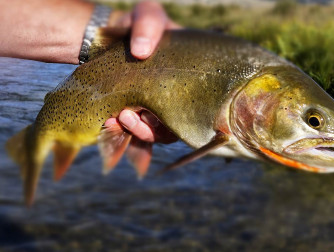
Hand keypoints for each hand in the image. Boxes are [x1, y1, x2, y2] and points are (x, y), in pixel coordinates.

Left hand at [106, 1, 179, 142]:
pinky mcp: (135, 110)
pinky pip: (132, 129)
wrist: (113, 34)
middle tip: (127, 117)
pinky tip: (108, 122)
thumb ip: (148, 25)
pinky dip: (121, 130)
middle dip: (149, 130)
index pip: (193, 108)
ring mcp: (154, 106)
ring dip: (134, 132)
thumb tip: (142, 52)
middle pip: (169, 129)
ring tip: (116, 119)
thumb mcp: (147, 16)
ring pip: (151, 133)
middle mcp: (174, 98)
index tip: (153, 112)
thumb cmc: (137, 25)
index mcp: (186, 80)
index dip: (178, 119)